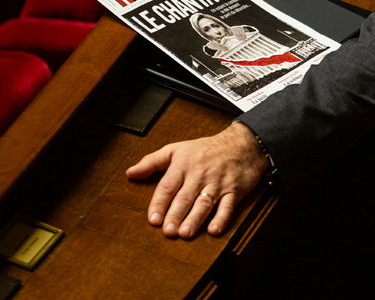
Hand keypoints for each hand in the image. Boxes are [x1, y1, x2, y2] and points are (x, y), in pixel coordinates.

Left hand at [126, 122, 268, 237]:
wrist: (241, 143)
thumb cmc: (205, 149)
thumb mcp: (177, 150)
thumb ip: (152, 161)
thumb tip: (130, 172)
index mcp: (184, 164)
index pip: (168, 185)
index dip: (160, 203)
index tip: (153, 219)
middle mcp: (200, 174)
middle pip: (185, 196)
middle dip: (176, 214)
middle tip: (168, 231)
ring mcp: (218, 183)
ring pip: (204, 203)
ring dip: (195, 219)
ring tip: (185, 233)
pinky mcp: (234, 190)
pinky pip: (227, 206)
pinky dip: (221, 218)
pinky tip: (214, 230)